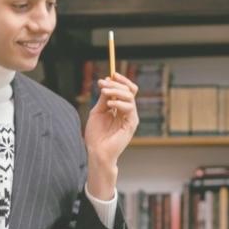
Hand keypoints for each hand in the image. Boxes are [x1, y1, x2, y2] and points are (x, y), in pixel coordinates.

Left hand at [83, 73, 138, 198]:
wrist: (97, 152)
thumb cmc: (96, 135)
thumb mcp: (97, 111)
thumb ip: (103, 98)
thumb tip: (107, 82)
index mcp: (120, 108)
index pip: (126, 90)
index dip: (119, 81)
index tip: (109, 76)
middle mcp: (127, 111)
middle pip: (129, 90)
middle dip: (116, 84)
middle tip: (103, 83)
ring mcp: (130, 118)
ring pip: (129, 97)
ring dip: (116, 91)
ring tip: (104, 92)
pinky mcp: (131, 125)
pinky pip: (130, 109)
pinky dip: (119, 103)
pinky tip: (109, 104)